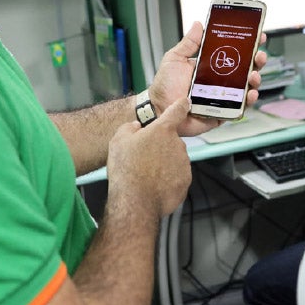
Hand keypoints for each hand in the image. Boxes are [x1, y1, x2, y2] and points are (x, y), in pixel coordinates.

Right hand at [106, 97, 191, 217]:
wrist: (135, 202)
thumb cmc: (126, 168)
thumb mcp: (118, 141)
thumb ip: (129, 128)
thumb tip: (137, 127)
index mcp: (163, 131)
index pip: (176, 111)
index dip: (181, 105)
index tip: (186, 102)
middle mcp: (178, 145)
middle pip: (172, 141)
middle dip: (162, 147)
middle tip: (144, 159)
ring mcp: (184, 165)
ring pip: (175, 160)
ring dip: (165, 164)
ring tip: (147, 176)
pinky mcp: (185, 183)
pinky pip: (177, 177)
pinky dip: (168, 180)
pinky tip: (154, 187)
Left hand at [149, 21, 267, 136]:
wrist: (158, 109)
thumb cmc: (165, 86)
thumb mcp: (175, 59)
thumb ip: (189, 43)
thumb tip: (198, 24)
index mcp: (210, 66)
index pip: (234, 53)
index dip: (247, 44)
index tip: (257, 35)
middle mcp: (219, 81)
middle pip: (245, 69)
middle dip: (257, 61)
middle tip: (259, 55)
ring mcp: (223, 96)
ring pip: (246, 87)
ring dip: (255, 79)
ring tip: (253, 75)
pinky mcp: (223, 112)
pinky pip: (240, 107)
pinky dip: (248, 101)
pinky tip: (249, 94)